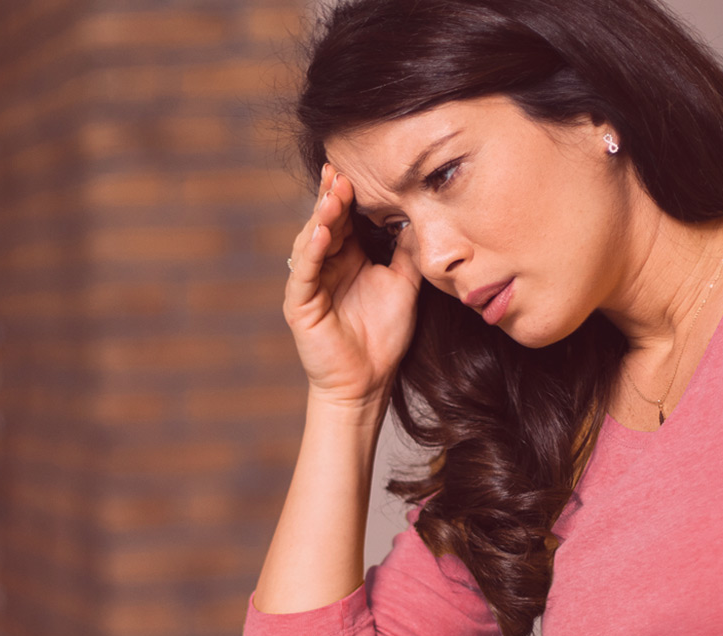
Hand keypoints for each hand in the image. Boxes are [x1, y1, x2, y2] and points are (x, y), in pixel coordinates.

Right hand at [284, 164, 422, 408]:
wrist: (369, 381)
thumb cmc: (384, 336)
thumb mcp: (404, 284)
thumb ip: (408, 252)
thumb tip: (422, 216)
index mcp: (348, 257)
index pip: (346, 218)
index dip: (349, 195)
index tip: (356, 169)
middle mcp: (326, 265)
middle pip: (325, 222)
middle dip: (332, 197)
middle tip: (340, 171)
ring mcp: (310, 283)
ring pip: (311, 241)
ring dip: (321, 218)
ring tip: (334, 195)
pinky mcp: (300, 304)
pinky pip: (304, 272)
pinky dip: (312, 251)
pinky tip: (322, 233)